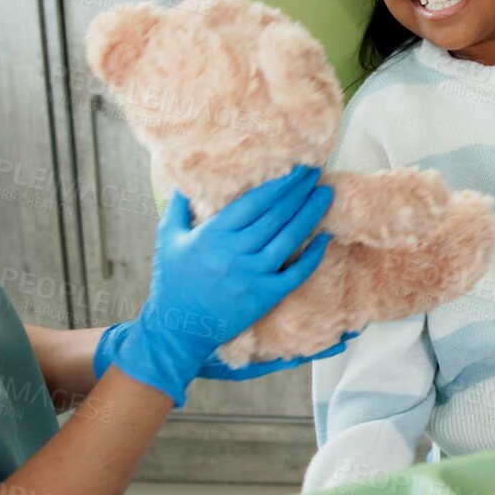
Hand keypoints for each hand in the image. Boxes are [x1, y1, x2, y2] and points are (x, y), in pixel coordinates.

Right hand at [95, 166, 334, 405]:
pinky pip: (295, 273)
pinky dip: (313, 255)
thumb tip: (185, 180)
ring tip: (325, 193)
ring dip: (310, 214)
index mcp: (213, 235)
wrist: (178, 329)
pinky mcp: (264, 296)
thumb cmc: (172, 281)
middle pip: (276, 215)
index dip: (278, 182)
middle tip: (316, 170)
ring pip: (289, 239)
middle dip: (299, 190)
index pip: (254, 201)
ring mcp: (252, 275)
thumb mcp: (168, 239)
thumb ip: (179, 207)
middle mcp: (234, 252)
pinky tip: (325, 238)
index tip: (295, 166)